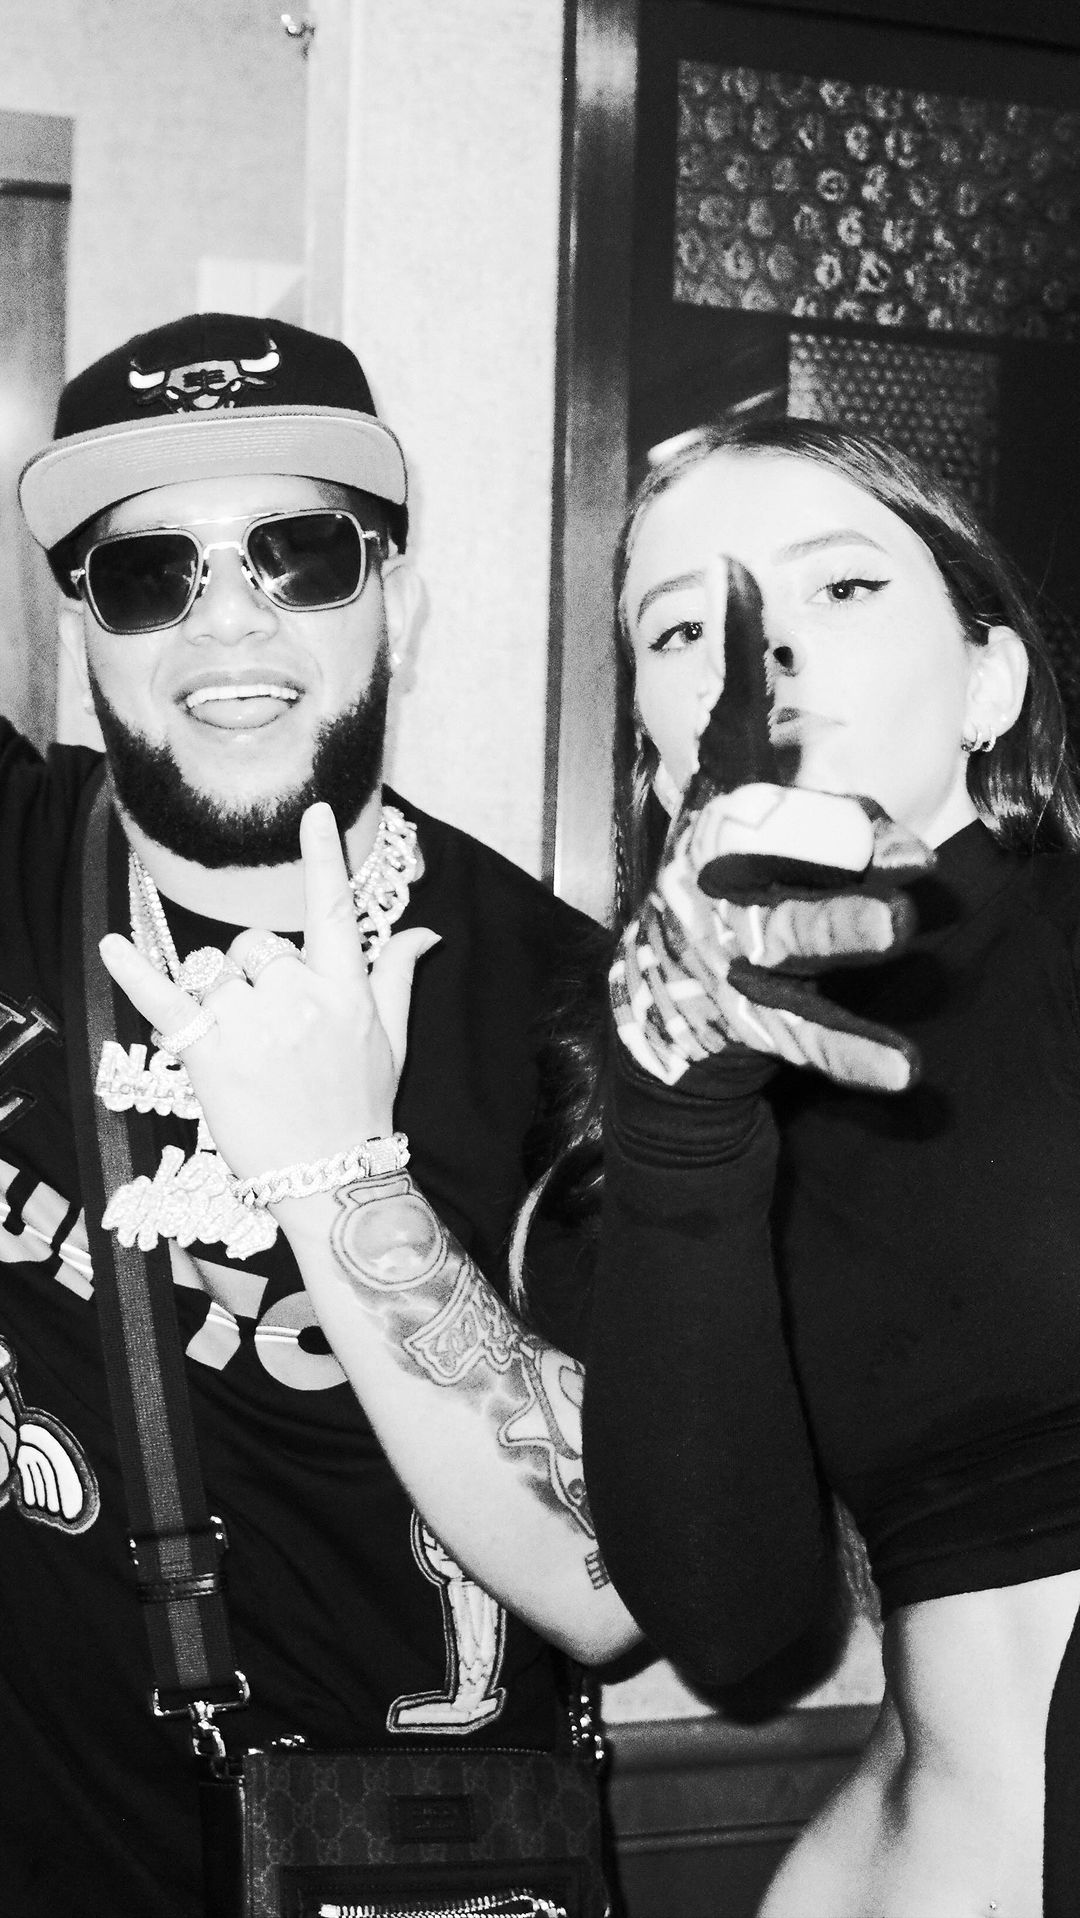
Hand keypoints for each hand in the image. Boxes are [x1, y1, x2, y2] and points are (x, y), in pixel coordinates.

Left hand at [99, 801, 436, 1178]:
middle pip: (259, 944)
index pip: (333, 909)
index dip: (322, 856)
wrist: (330, 1179)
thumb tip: (424, 932)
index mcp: (346, 990)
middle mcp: (300, 999)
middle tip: (268, 1025)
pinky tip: (113, 946)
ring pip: (217, 974)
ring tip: (242, 1048)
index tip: (313, 811)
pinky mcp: (211, 1056)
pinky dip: (136, 972)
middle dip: (254, 971)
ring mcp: (254, 1026)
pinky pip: (168, 999)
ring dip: (220, 999)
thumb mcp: (391, 1040)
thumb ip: (397, 976)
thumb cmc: (360, 1109)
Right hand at [611, 560, 931, 1093]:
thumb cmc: (714, 873)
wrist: (664, 1008)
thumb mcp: (722, 778)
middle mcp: (711, 878)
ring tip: (899, 927)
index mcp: (712, 811)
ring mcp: (727, 952)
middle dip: (825, 834)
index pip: (726, 734)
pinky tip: (908, 1071)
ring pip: (783, 937)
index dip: (737, 667)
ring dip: (841, 929)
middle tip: (896, 835)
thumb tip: (736, 571)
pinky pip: (807, 1037)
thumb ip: (739, 688)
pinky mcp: (751, 1022)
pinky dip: (854, 1054)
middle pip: (755, 844)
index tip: (753, 588)